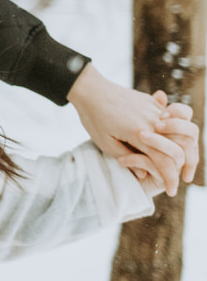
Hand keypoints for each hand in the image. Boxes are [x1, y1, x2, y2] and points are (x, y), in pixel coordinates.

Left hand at [67, 63, 199, 195]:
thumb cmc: (94, 118)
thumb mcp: (106, 144)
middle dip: (189, 162)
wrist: (91, 89)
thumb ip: (129, 158)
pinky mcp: (152, 103)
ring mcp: (154, 110)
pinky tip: (166, 137)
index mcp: (140, 133)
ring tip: (178, 160)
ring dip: (185, 146)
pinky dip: (176, 130)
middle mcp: (152, 121)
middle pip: (183, 143)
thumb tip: (145, 174)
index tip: (172, 191)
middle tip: (184, 175)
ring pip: (183, 129)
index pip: (165, 161)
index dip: (170, 178)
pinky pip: (172, 117)